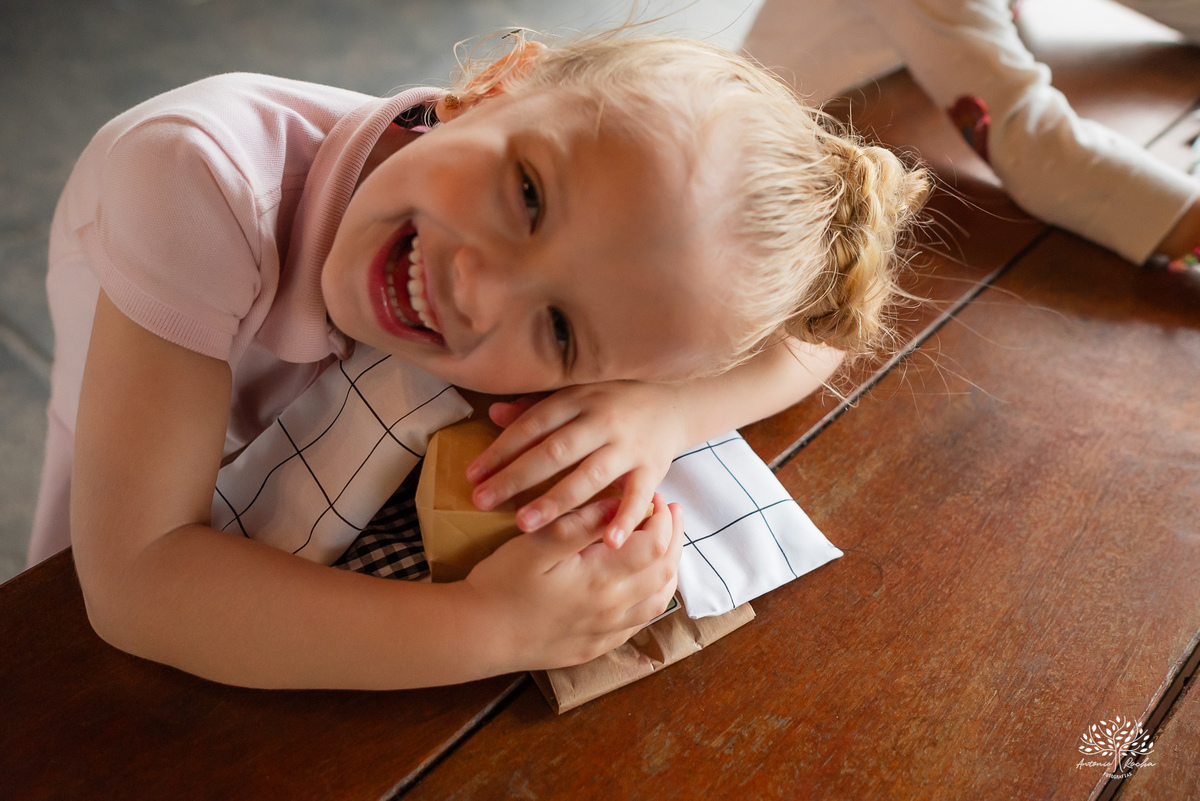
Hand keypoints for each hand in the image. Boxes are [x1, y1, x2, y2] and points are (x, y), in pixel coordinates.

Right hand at [463, 494, 682, 670]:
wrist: (478, 635)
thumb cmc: (502, 584)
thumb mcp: (536, 544)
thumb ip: (580, 524)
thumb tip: (618, 505)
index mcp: (601, 580)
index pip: (653, 544)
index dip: (661, 517)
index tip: (655, 497)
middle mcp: (613, 610)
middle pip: (665, 571)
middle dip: (674, 537)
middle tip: (670, 512)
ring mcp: (606, 633)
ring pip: (659, 600)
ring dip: (670, 567)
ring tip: (666, 543)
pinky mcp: (596, 647)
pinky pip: (640, 623)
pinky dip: (653, 597)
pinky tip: (645, 583)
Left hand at [466, 381, 690, 547]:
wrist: (674, 400)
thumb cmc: (614, 400)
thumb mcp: (576, 393)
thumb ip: (536, 407)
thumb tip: (494, 414)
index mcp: (578, 398)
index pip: (532, 425)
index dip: (501, 450)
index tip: (472, 476)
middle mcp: (601, 419)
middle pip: (554, 451)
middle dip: (516, 478)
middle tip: (482, 502)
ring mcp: (628, 445)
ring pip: (589, 476)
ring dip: (556, 501)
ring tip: (524, 524)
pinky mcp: (653, 467)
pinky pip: (637, 496)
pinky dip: (626, 519)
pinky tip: (609, 542)